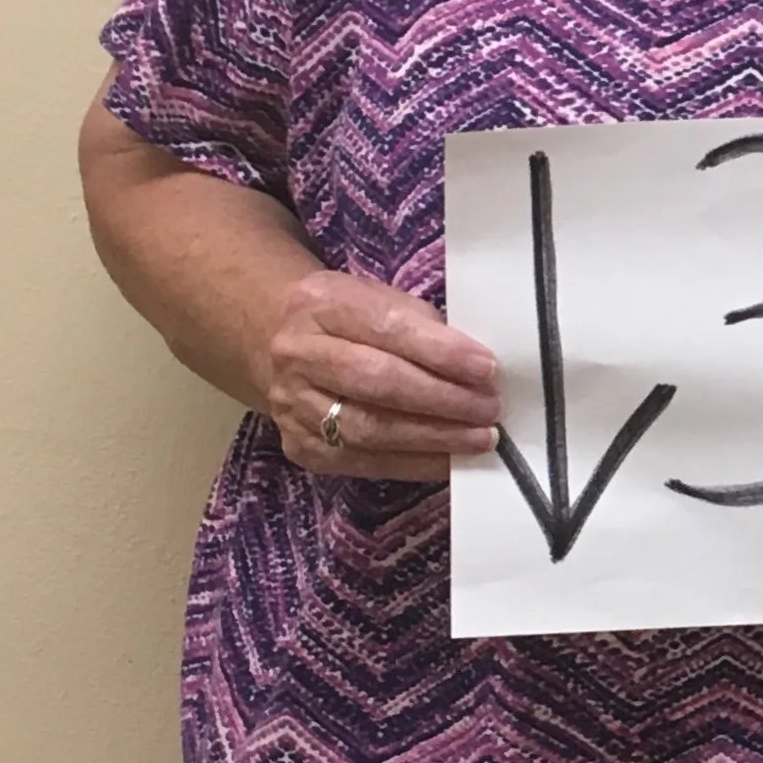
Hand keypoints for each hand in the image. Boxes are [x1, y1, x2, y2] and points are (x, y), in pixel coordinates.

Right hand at [258, 268, 500, 483]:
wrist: (273, 342)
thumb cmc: (347, 319)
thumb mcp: (377, 298)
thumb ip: (421, 326)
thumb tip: (477, 368)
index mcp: (321, 305)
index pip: (388, 328)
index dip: (441, 352)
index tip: (487, 369)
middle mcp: (298, 355)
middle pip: (377, 382)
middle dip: (443, 399)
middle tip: (489, 409)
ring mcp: (293, 405)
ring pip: (369, 429)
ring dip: (433, 437)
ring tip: (478, 438)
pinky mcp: (301, 447)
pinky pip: (363, 462)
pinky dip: (413, 464)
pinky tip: (449, 460)